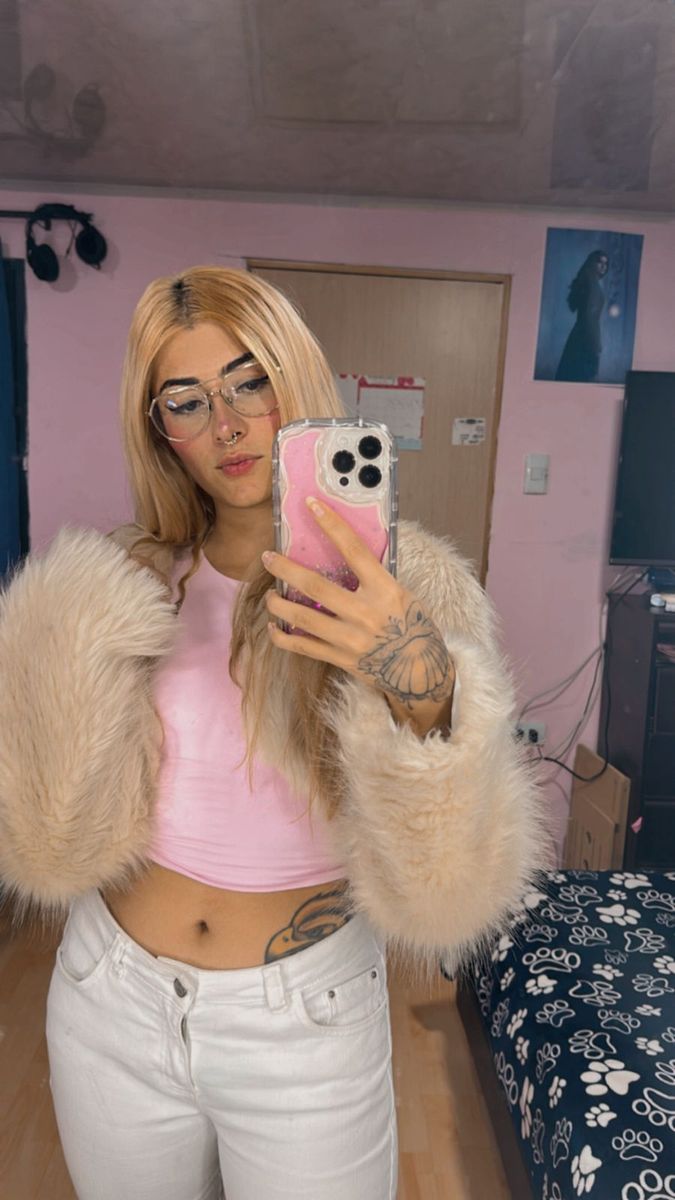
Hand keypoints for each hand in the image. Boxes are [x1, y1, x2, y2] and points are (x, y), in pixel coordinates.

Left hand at [263, 498, 454, 734]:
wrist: (421, 672)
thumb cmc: (413, 626)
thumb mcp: (402, 594)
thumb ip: (375, 578)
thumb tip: (344, 552)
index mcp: (385, 590)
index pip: (353, 550)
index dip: (331, 525)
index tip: (311, 506)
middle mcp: (365, 613)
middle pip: (315, 586)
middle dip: (285, 569)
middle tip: (267, 557)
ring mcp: (350, 639)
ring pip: (302, 618)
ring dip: (278, 604)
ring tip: (269, 594)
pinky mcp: (340, 659)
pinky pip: (302, 647)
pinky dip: (282, 637)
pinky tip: (273, 627)